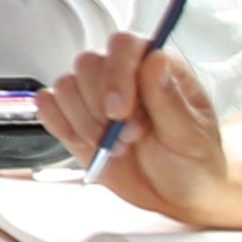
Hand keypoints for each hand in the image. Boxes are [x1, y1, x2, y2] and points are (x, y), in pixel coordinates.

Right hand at [38, 34, 236, 218]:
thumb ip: (170, 100)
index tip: (121, 112)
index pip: (125, 45)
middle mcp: (124, 74)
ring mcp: (96, 95)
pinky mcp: (74, 116)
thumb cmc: (193, 163)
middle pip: (88, 63)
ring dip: (85, 122)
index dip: (117, 75)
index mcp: (157, 68)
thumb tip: (155, 60)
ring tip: (113, 145)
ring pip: (66, 85)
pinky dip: (61, 125)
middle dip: (101, 108)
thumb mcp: (192, 138)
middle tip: (127, 137)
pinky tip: (86, 142)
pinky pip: (48, 105)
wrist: (175, 195)